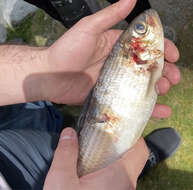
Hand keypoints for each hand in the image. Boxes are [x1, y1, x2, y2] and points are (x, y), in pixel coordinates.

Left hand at [42, 0, 179, 118]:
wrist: (51, 76)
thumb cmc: (67, 50)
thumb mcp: (89, 28)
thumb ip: (110, 16)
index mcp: (116, 47)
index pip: (144, 46)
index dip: (161, 49)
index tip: (174, 55)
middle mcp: (118, 64)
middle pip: (146, 67)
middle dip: (162, 71)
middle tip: (172, 78)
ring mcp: (115, 82)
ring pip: (140, 86)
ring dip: (156, 88)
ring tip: (164, 90)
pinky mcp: (109, 97)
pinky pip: (129, 103)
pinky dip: (144, 108)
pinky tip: (158, 111)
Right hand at [44, 128, 148, 189]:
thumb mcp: (61, 182)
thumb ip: (66, 154)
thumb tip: (69, 132)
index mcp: (120, 176)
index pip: (140, 150)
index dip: (133, 136)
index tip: (119, 126)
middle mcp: (127, 186)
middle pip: (129, 158)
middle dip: (115, 146)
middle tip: (99, 136)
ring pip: (121, 171)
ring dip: (108, 159)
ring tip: (91, 151)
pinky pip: (114, 182)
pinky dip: (104, 172)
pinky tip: (88, 171)